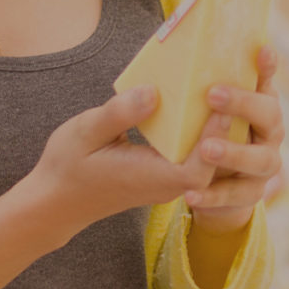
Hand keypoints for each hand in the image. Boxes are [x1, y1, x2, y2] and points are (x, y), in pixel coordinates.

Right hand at [0, 87, 215, 288]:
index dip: (215, 138)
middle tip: (234, 87)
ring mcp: (165, 181)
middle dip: (225, 128)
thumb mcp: (85, 133)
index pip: (198, 168)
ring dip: (216, 128)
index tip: (223, 104)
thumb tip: (153, 92)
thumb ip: (119, 113)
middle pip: (212, 163)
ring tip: (225, 89)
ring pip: (205, 159)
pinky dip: (200, 131)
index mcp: (151, 178)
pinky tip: (202, 102)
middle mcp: (165, 183)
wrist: (54, 202)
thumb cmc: (67, 167)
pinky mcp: (162, 174)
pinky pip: (191, 155)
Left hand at [184, 47, 284, 234]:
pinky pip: (238, 195)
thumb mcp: (196, 108)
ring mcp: (264, 162)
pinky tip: (190, 196)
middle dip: (244, 104)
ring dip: (235, 153)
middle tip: (213, 94)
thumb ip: (191, 85)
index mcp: (256, 103)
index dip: (266, 65)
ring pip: (262, 159)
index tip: (261, 48)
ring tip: (206, 149)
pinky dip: (216, 196)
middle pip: (270, 114)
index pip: (265, 79)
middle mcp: (268, 130)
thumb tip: (166, 57)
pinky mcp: (251, 192)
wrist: (210, 186)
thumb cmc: (201, 133)